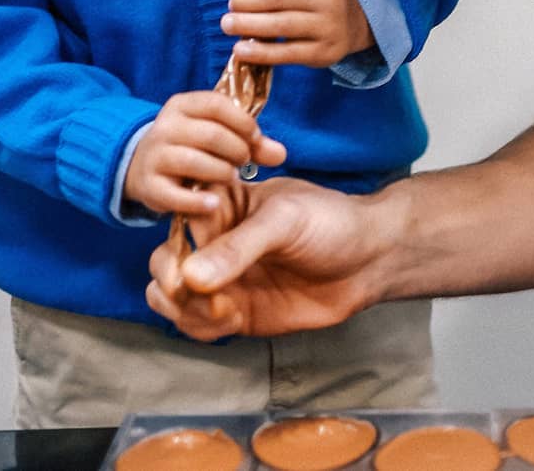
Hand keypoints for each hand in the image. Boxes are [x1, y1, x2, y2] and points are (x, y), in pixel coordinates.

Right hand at [123, 90, 287, 217]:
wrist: (141, 166)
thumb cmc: (191, 146)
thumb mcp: (216, 133)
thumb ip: (251, 141)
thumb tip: (281, 154)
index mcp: (182, 105)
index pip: (217, 104)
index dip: (243, 121)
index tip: (255, 137)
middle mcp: (164, 127)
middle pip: (211, 134)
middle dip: (236, 149)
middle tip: (245, 161)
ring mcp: (154, 157)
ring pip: (194, 161)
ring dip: (222, 172)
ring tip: (233, 178)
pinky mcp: (148, 187)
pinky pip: (175, 195)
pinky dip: (198, 201)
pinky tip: (214, 203)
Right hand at [146, 176, 394, 340]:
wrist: (368, 261)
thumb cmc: (330, 222)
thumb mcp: (285, 220)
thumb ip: (239, 248)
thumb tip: (190, 277)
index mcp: (224, 204)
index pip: (177, 220)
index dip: (172, 244)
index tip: (186, 264)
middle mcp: (217, 241)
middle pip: (165, 263)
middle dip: (171, 282)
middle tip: (196, 292)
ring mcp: (224, 279)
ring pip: (173, 299)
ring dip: (185, 310)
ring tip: (222, 308)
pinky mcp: (235, 313)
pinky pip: (196, 325)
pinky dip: (201, 328)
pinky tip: (231, 319)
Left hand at [215, 0, 373, 67]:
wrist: (352, 23)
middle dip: (245, 1)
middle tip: (231, 6)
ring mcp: (327, 24)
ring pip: (279, 25)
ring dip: (246, 25)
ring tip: (228, 25)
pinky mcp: (323, 52)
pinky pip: (285, 53)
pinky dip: (258, 52)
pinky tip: (240, 50)